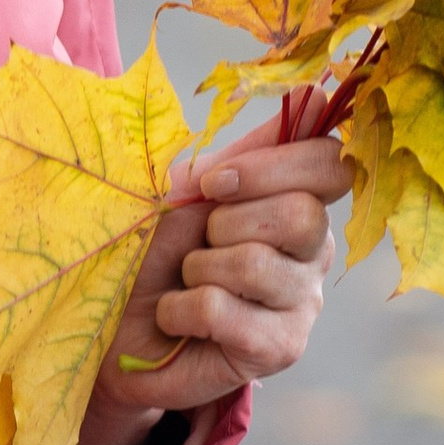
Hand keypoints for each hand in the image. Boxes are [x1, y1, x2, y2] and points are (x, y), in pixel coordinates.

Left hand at [72, 131, 348, 444]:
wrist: (113, 325)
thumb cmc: (155, 251)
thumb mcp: (191, 190)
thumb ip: (250, 150)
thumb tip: (315, 94)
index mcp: (301, 202)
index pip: (330, 166)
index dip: (272, 167)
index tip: (213, 185)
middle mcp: (314, 253)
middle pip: (300, 215)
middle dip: (224, 224)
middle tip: (198, 245)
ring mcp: (303, 304)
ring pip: (256, 264)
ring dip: (197, 269)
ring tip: (185, 283)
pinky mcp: (279, 349)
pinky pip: (223, 310)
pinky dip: (180, 310)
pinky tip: (178, 319)